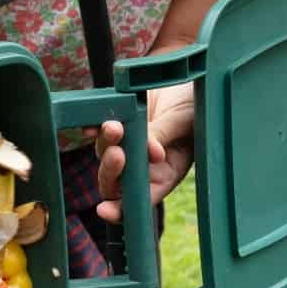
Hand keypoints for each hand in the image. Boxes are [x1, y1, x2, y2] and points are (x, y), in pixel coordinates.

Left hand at [94, 82, 195, 223]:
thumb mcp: (185, 122)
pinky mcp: (117, 123)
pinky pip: (97, 131)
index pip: (139, 200)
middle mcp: (143, 165)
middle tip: (118, 153)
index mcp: (165, 174)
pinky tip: (90, 126)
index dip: (120, 210)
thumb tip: (150, 152)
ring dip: (106, 144)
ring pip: (105, 155)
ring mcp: (127, 144)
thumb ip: (165, 136)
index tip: (105, 210)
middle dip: (112, 171)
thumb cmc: (195, 106)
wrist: (185, 77)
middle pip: (115, 181)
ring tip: (115, 127)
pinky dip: (92, 130)